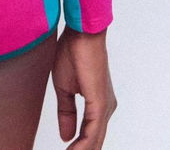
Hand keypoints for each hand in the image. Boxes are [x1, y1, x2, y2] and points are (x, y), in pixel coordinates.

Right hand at [52, 25, 117, 147]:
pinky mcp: (100, 103)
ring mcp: (104, 106)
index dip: (78, 147)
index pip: (89, 135)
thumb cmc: (73, 52)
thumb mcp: (64, 87)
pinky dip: (84, 144)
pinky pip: (93, 131)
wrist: (80, 33)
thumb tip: (66, 136)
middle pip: (94, 141)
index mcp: (97, 104)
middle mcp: (105, 108)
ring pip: (95, 140)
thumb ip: (66, 112)